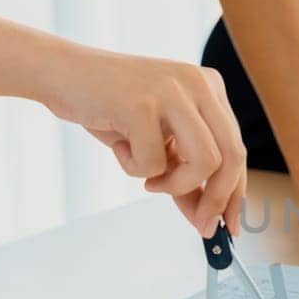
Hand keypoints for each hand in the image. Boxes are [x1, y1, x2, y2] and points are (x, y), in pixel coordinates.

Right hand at [42, 47, 246, 237]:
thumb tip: (205, 218)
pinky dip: (134, 168)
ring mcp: (173, 91)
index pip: (237, 148)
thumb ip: (183, 173)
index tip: (229, 225)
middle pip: (232, 156)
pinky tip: (119, 146)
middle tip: (200, 224)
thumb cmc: (109, 108)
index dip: (236, 192)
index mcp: (210, 87)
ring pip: (205, 162)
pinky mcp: (142, 103)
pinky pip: (154, 163)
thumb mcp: (157, 141)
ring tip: (148, 180)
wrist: (61, 73)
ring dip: (176, 185)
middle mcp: (199, 83)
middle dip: (217, 200)